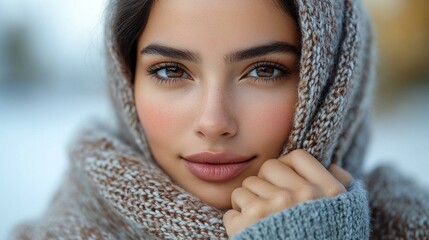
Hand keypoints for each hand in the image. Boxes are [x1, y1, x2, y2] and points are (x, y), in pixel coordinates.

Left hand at [223, 149, 351, 236]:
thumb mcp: (348, 216)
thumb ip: (342, 188)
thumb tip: (332, 167)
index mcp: (326, 192)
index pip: (297, 157)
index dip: (287, 167)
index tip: (285, 182)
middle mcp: (300, 196)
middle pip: (267, 168)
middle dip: (266, 184)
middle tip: (271, 203)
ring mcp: (273, 209)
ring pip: (245, 188)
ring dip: (249, 204)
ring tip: (262, 222)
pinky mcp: (248, 224)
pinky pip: (232, 210)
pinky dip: (237, 223)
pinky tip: (252, 234)